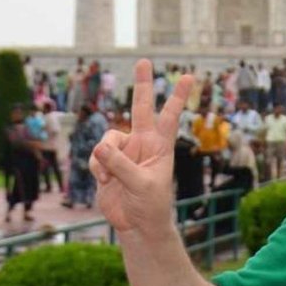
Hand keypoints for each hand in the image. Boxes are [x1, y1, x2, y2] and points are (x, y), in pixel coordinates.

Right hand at [92, 59, 192, 236]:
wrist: (136, 224)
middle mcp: (142, 143)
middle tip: (145, 61)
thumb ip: (122, 165)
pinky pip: (96, 156)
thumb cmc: (150, 205)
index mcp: (160, 145)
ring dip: (105, 156)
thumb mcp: (141, 185)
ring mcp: (124, 151)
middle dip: (143, 84)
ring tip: (110, 176)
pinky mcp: (106, 163)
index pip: (170, 116)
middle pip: (141, 107)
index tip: (189, 76)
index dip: (178, 97)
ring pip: (108, 138)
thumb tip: (101, 147)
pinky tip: (104, 181)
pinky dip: (96, 167)